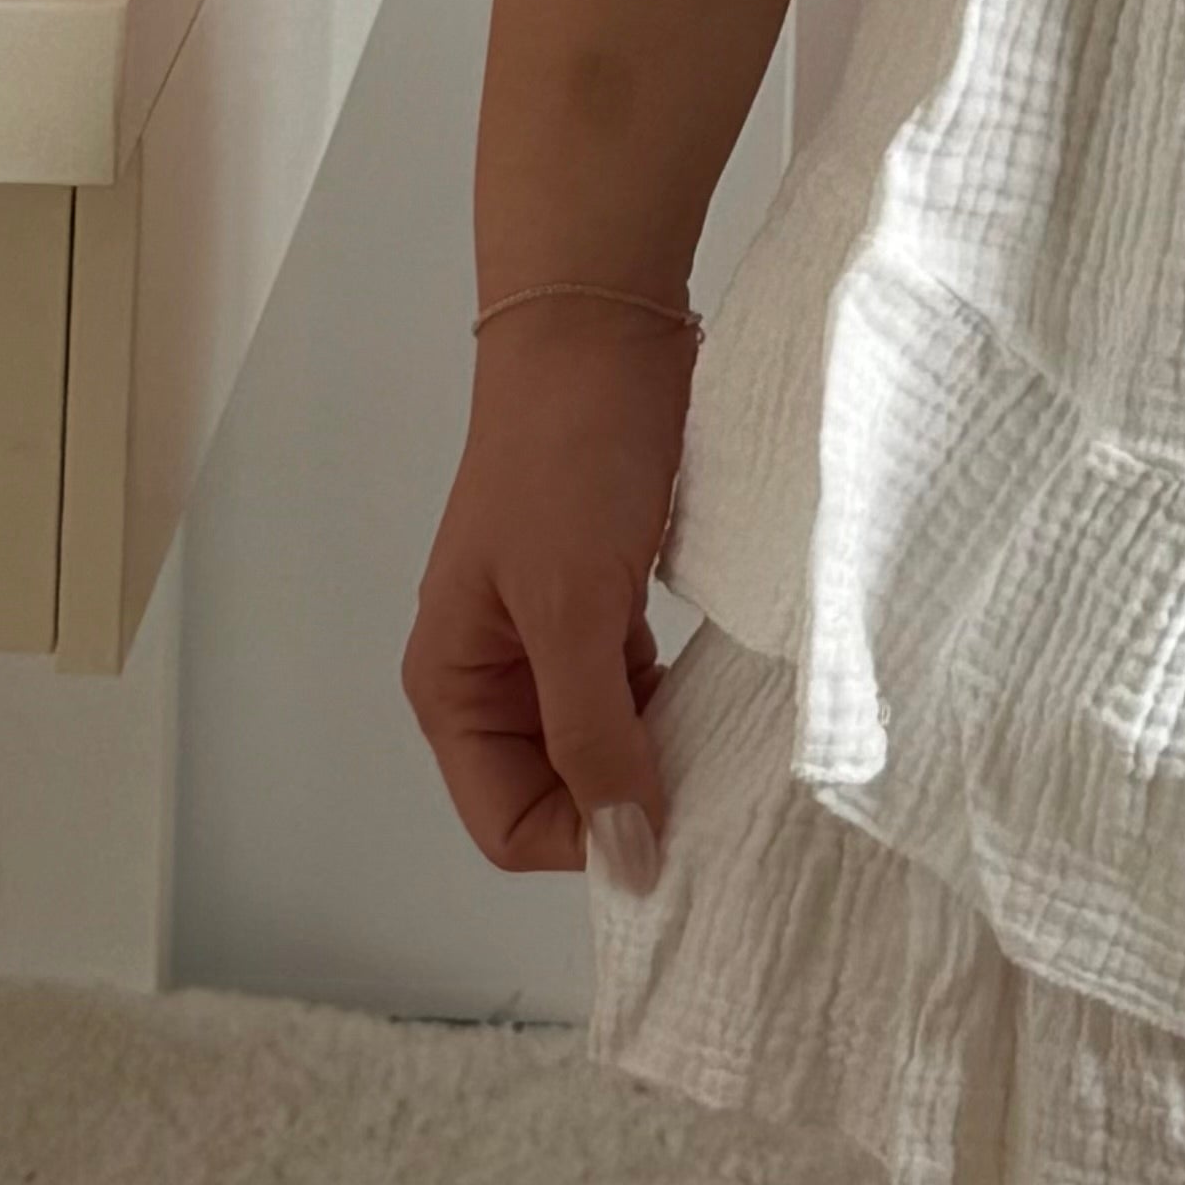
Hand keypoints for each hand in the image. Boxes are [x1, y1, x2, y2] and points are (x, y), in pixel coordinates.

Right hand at [401, 296, 692, 890]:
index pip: (509, 823)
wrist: (602, 322)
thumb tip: (627, 862)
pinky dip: (674, 702)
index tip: (677, 837)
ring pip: (603, 738)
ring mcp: (549, 633)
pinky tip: (724, 701)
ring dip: (658, 753)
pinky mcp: (601, 595)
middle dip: (625, 803)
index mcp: (453, 685)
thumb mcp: (574, 608)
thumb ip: (595, 736)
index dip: (585, 843)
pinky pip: (634, 685)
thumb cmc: (569, 460)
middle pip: (556, 790)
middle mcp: (493, 673)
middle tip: (718, 801)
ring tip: (731, 755)